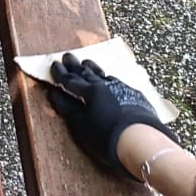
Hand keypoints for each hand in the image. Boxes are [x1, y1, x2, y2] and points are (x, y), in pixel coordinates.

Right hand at [46, 55, 174, 175]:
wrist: (141, 139)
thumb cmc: (106, 135)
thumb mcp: (81, 125)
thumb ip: (67, 108)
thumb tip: (54, 93)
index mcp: (90, 92)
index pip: (71, 80)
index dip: (61, 73)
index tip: (54, 64)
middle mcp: (105, 86)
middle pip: (87, 73)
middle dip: (76, 65)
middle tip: (68, 56)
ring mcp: (122, 89)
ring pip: (104, 75)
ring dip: (93, 69)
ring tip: (87, 63)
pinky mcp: (136, 96)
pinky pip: (118, 82)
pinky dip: (109, 79)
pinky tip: (110, 80)